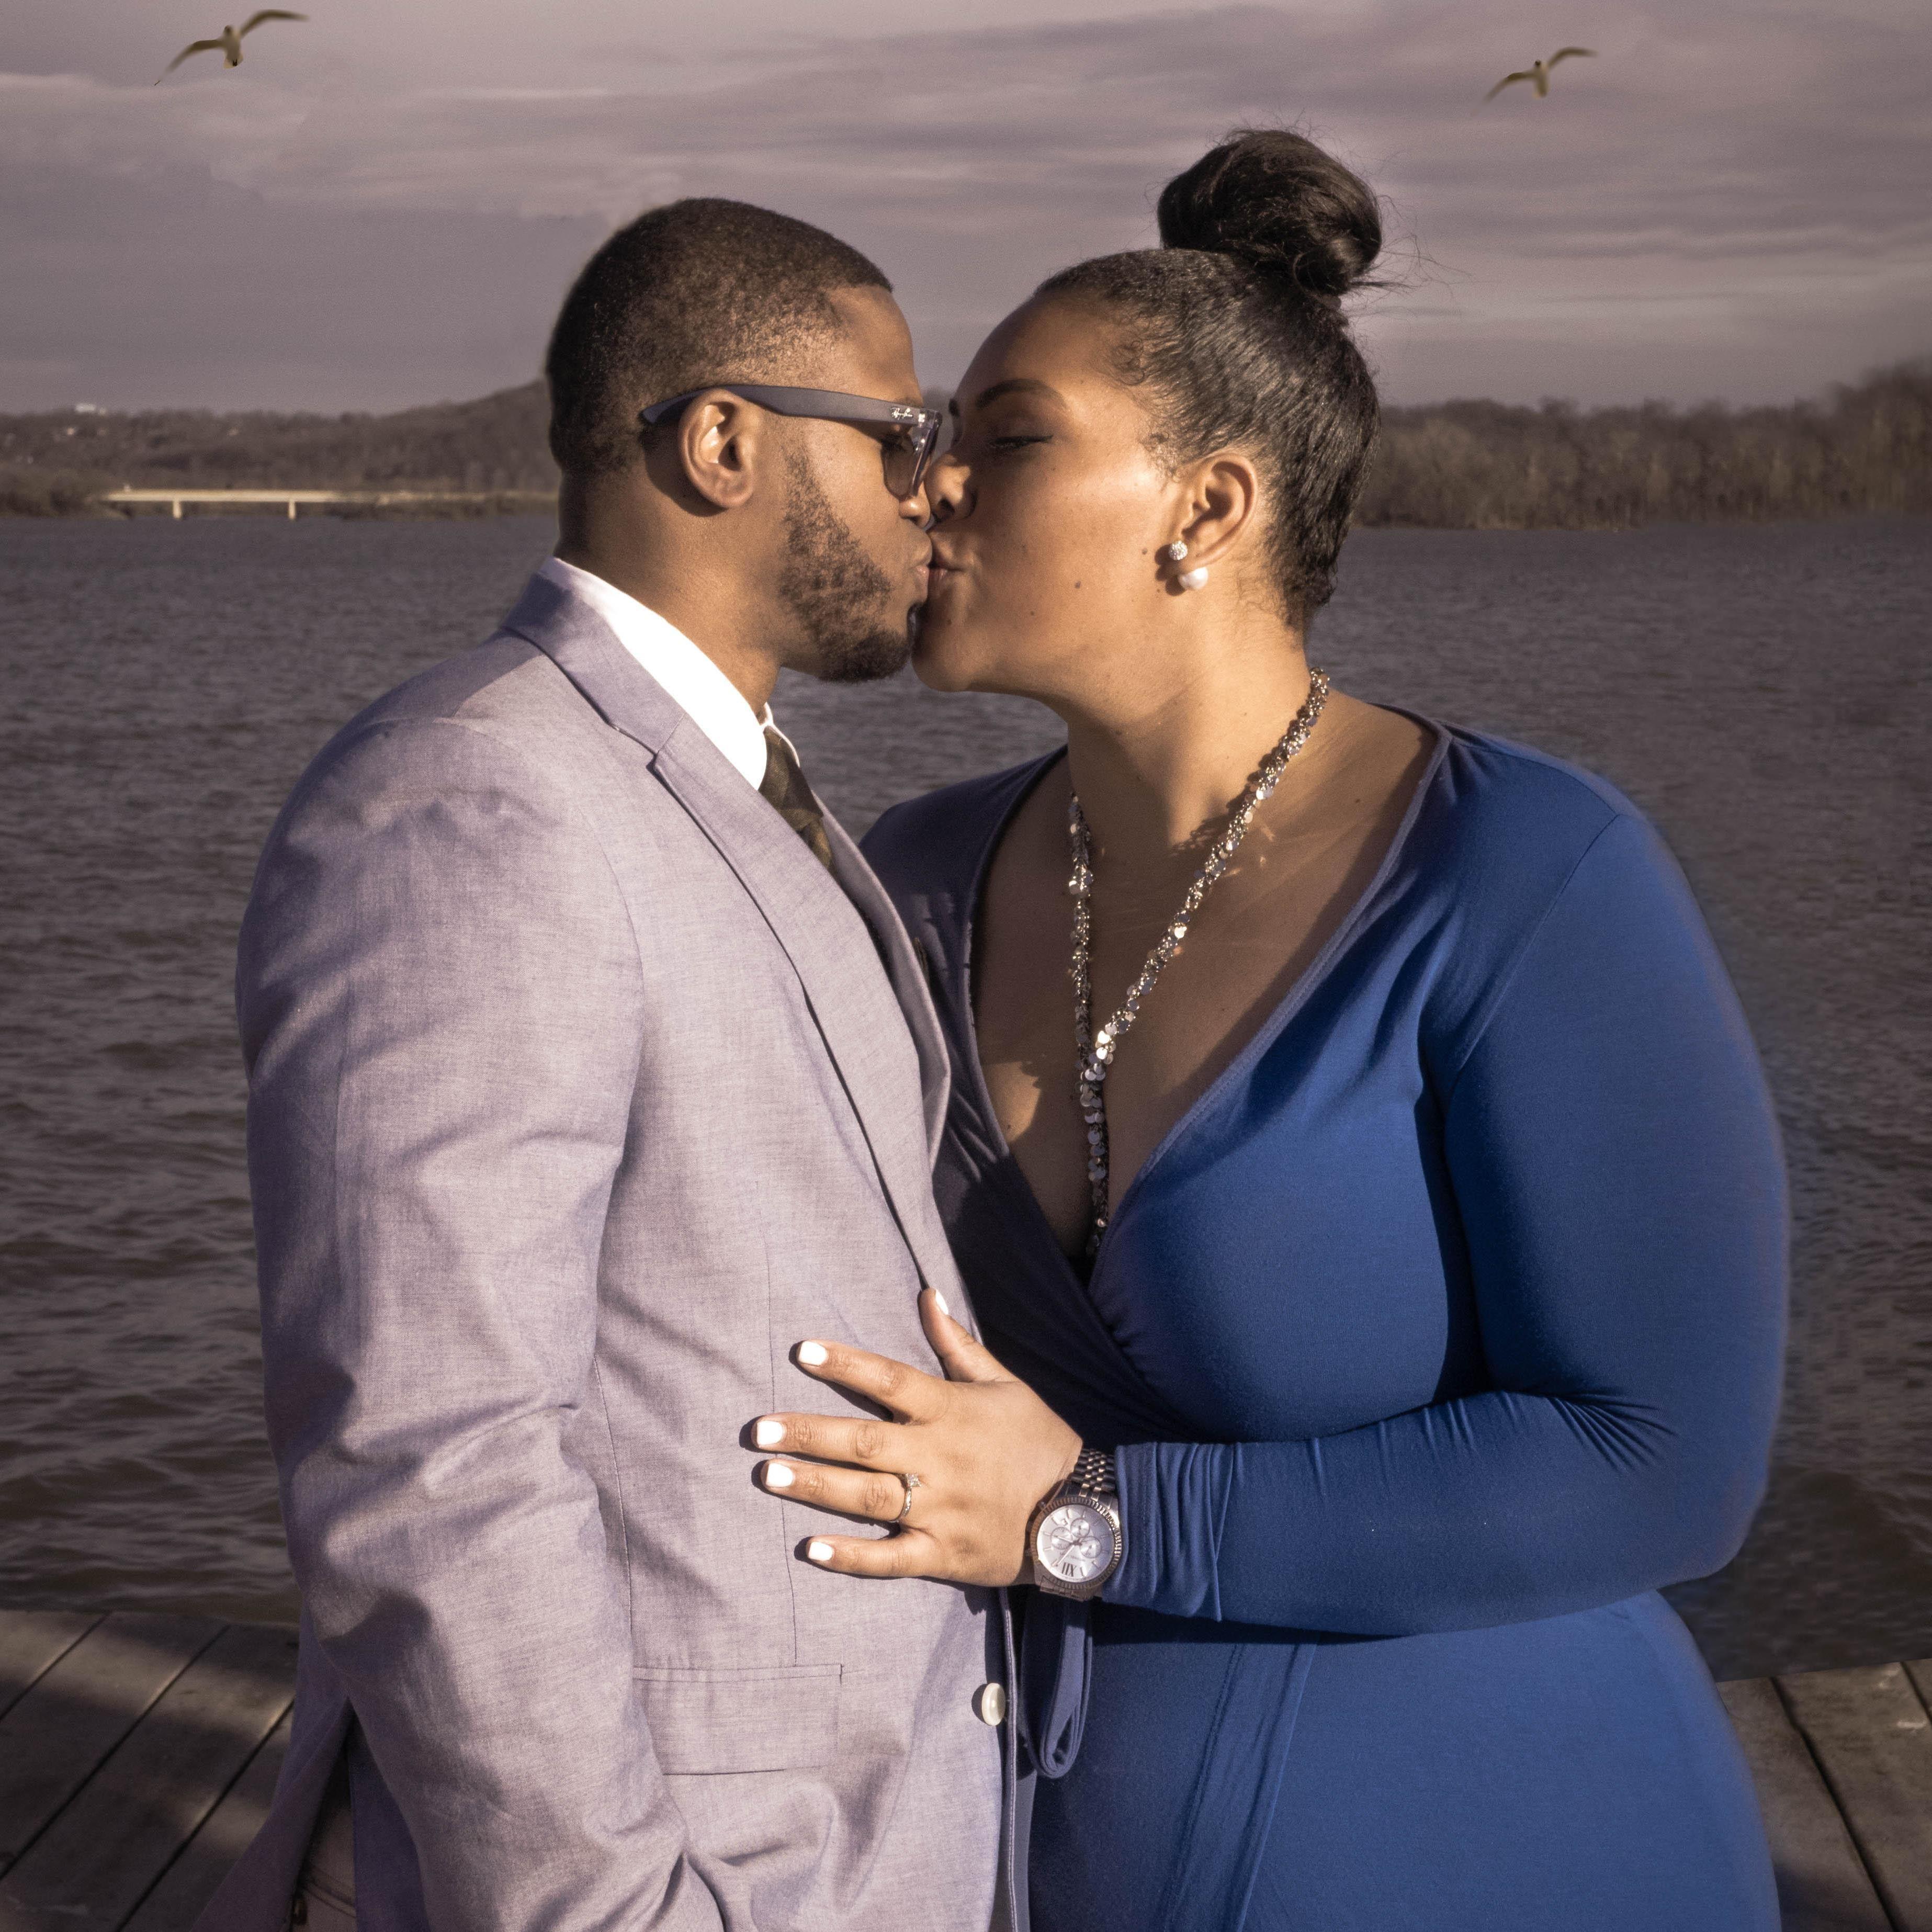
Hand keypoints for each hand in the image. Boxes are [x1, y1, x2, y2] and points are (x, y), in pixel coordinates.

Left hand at [748, 1289, 1081, 1584]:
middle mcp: (940, 1458)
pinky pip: (891, 1558)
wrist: (1083, 1510)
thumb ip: (957, 1343)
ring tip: (769, 1475)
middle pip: (864, 1441)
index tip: (802, 1350)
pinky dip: (851, 1556)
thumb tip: (926, 1293)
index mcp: (951, 1411)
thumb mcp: (1005, 1383)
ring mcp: (940, 1509)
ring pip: (868, 1497)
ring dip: (816, 1486)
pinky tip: (810, 1550)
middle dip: (810, 1434)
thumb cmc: (1037, 1439)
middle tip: (758, 1430)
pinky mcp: (943, 1553)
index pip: (890, 1379)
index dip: (846, 1363)